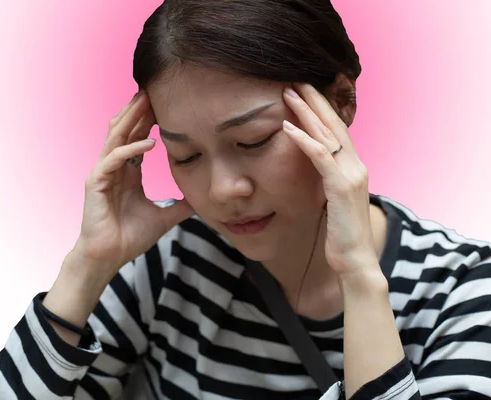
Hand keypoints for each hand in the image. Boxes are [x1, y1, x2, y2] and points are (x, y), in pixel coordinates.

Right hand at [75, 91, 194, 272]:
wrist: (108, 257)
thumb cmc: (128, 237)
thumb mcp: (163, 217)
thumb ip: (179, 207)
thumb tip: (200, 202)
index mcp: (127, 172)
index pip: (138, 137)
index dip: (150, 121)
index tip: (168, 104)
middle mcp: (114, 167)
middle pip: (126, 129)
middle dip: (140, 110)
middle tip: (156, 89)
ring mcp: (104, 172)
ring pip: (116, 136)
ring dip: (132, 118)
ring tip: (148, 101)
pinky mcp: (96, 182)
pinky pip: (113, 159)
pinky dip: (131, 149)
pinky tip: (150, 143)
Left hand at [281, 83, 378, 278]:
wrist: (355, 260)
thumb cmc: (341, 234)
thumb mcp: (334, 202)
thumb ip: (328, 182)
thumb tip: (316, 173)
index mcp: (353, 168)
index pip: (337, 131)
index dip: (321, 110)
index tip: (306, 91)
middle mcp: (355, 165)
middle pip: (333, 124)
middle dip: (314, 100)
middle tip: (296, 80)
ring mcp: (350, 174)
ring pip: (326, 134)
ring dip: (306, 111)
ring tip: (288, 92)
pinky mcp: (340, 187)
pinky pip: (319, 156)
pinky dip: (303, 139)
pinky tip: (287, 126)